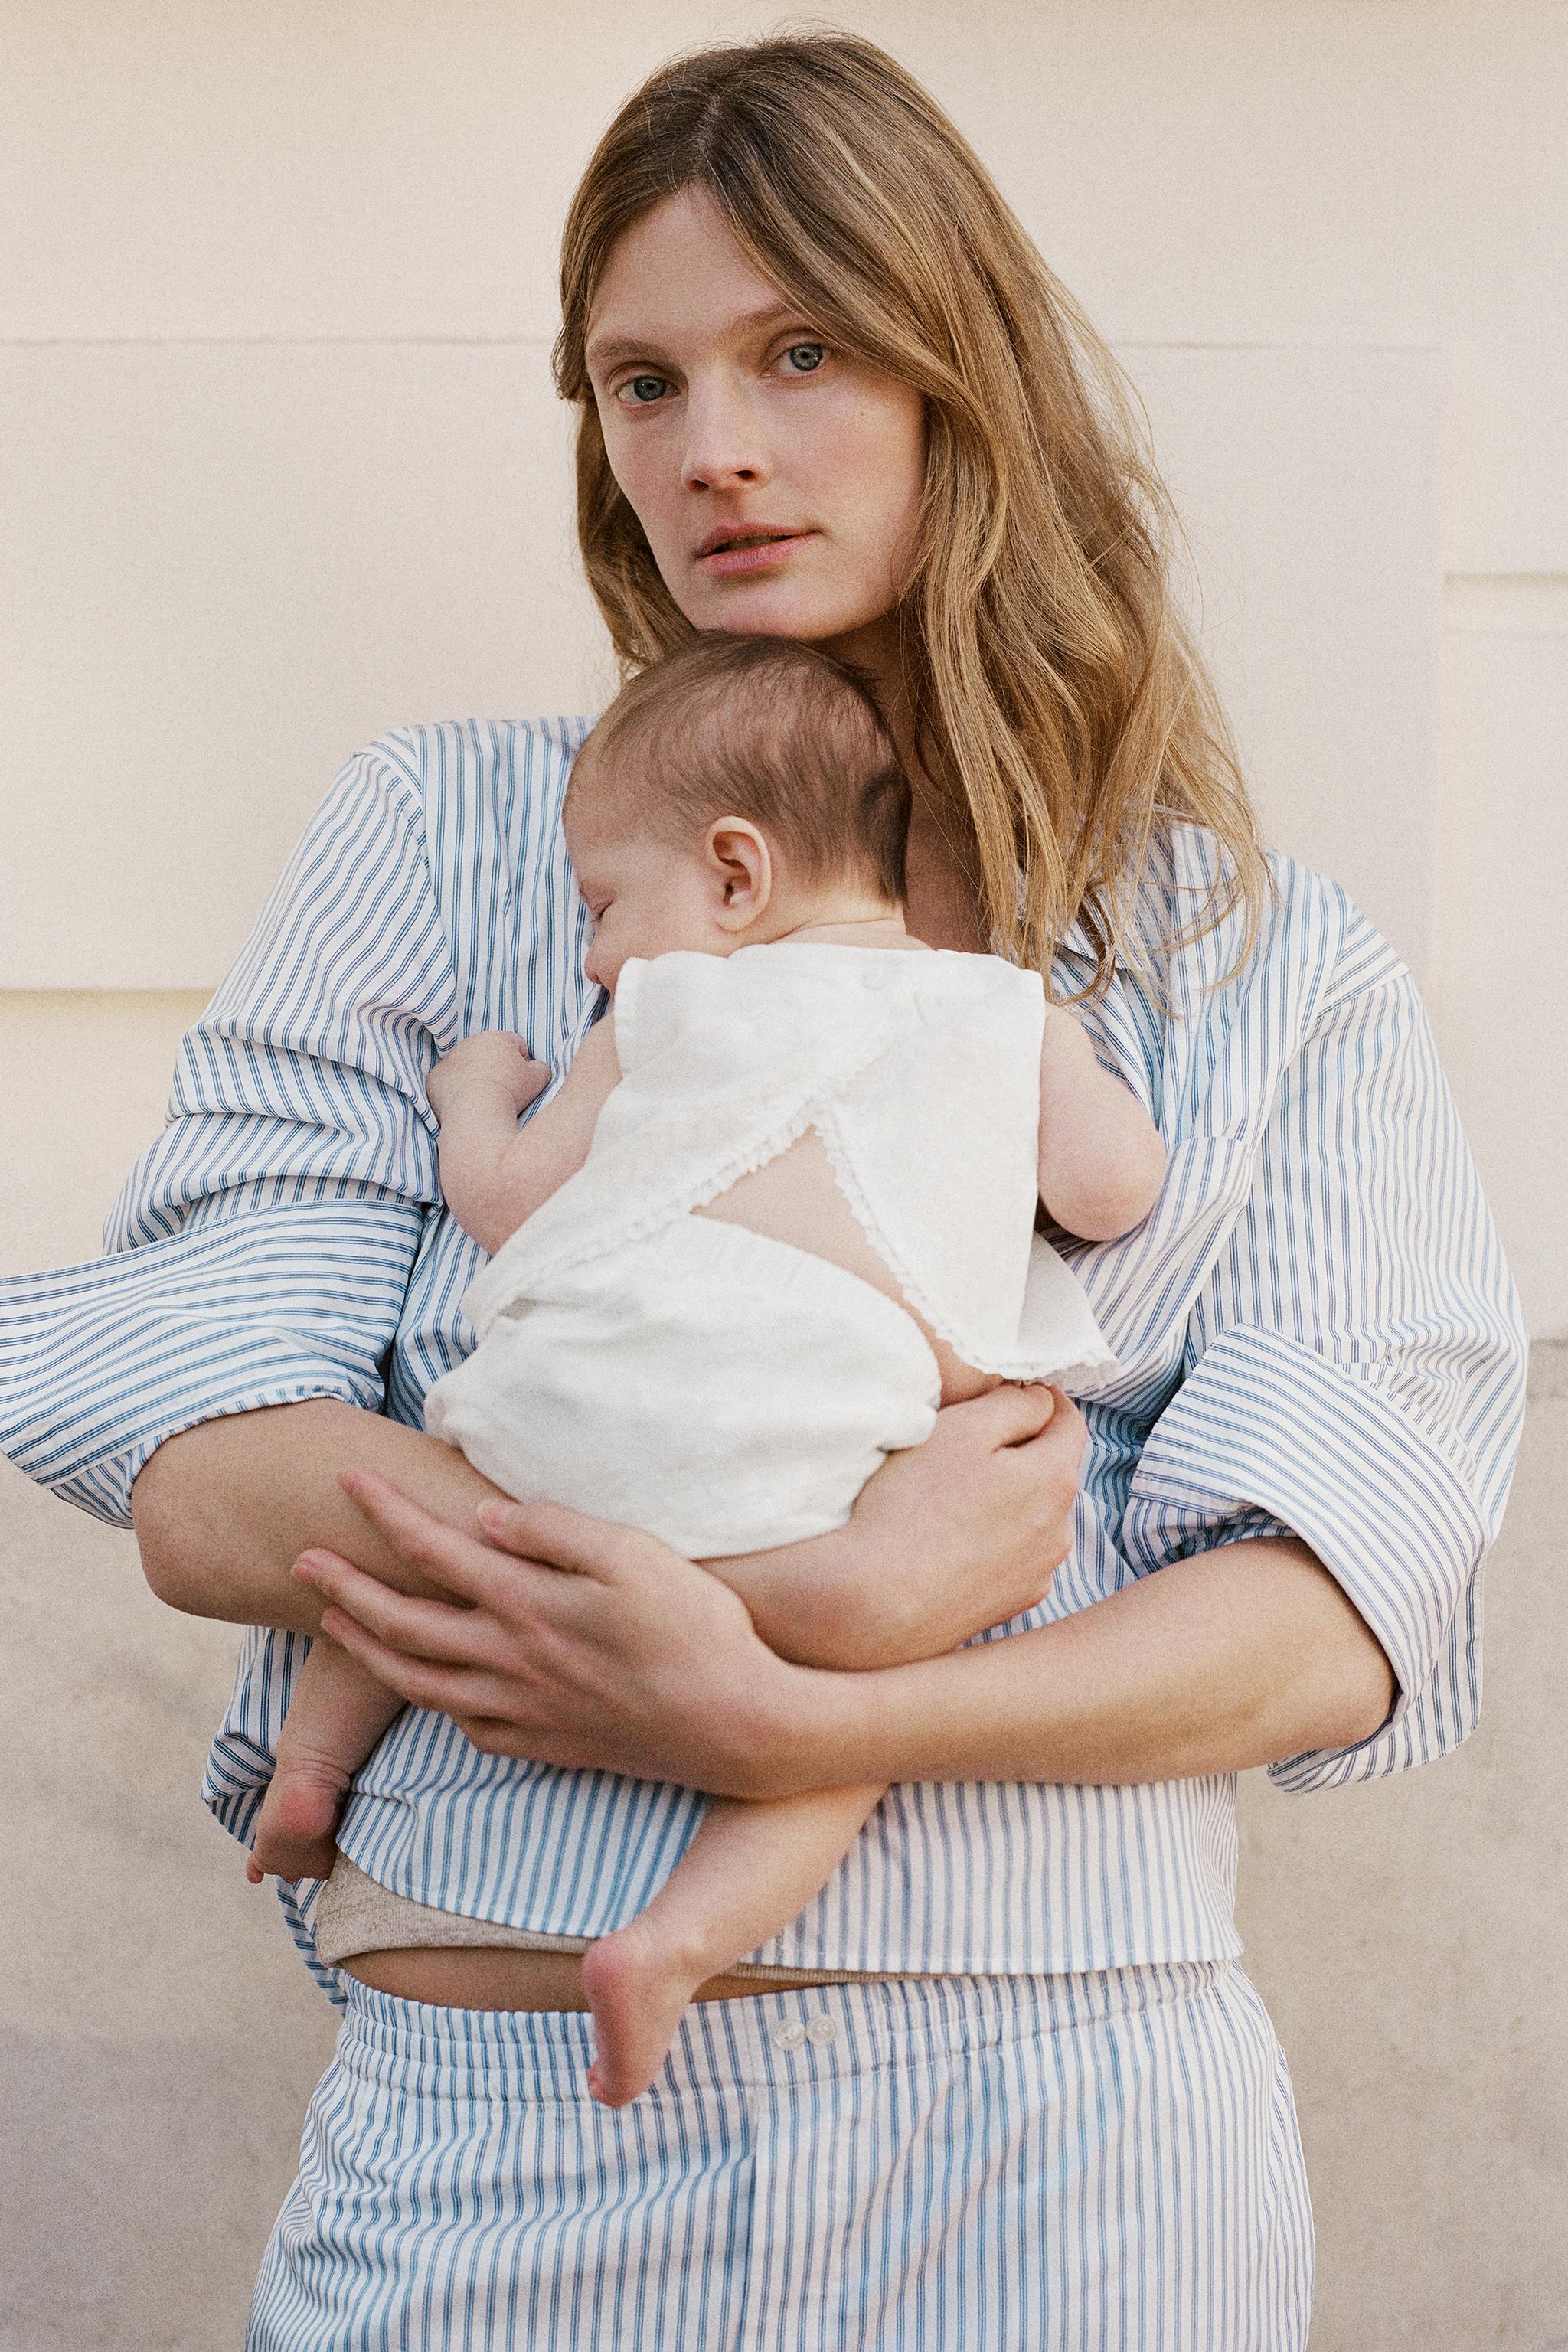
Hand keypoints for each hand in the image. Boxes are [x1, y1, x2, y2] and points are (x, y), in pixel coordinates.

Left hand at [293, 1471, 810, 1798]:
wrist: (740, 1727)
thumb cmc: (699, 1628)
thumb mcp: (635, 1554)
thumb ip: (555, 1531)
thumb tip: (488, 1516)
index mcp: (528, 1604)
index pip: (433, 1549)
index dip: (383, 1513)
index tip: (345, 1479)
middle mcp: (511, 1661)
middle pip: (402, 1623)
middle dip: (344, 1587)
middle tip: (301, 1561)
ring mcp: (525, 1711)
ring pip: (419, 1682)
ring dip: (367, 1648)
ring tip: (335, 1624)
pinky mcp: (547, 1745)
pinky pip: (466, 1726)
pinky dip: (430, 1703)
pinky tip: (426, 1689)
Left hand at [426, 1032, 548, 1121]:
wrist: (475, 1112)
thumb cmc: (509, 1093)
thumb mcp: (539, 1078)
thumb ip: (541, 1067)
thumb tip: (536, 1067)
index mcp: (496, 1038)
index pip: (515, 1043)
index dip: (522, 1060)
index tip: (521, 1078)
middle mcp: (469, 1043)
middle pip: (487, 1053)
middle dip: (495, 1066)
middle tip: (503, 1090)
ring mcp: (449, 1060)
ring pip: (465, 1066)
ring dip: (474, 1077)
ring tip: (483, 1099)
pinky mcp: (434, 1078)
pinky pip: (448, 1082)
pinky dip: (455, 1090)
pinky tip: (465, 1104)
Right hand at [785, 1383, 1085, 1670]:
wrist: (871, 1603)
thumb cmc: (911, 1506)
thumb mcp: (960, 1429)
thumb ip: (1013, 1405)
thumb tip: (1040, 1400)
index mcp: (1055, 1480)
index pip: (1068, 1420)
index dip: (1041, 1397)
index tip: (1011, 1391)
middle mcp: (1060, 1532)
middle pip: (1052, 1470)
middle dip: (1021, 1449)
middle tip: (966, 1442)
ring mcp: (1038, 1575)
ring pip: (1035, 1516)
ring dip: (1010, 1498)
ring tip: (954, 1496)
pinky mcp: (1011, 1606)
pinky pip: (1016, 1556)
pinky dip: (996, 1539)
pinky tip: (953, 1539)